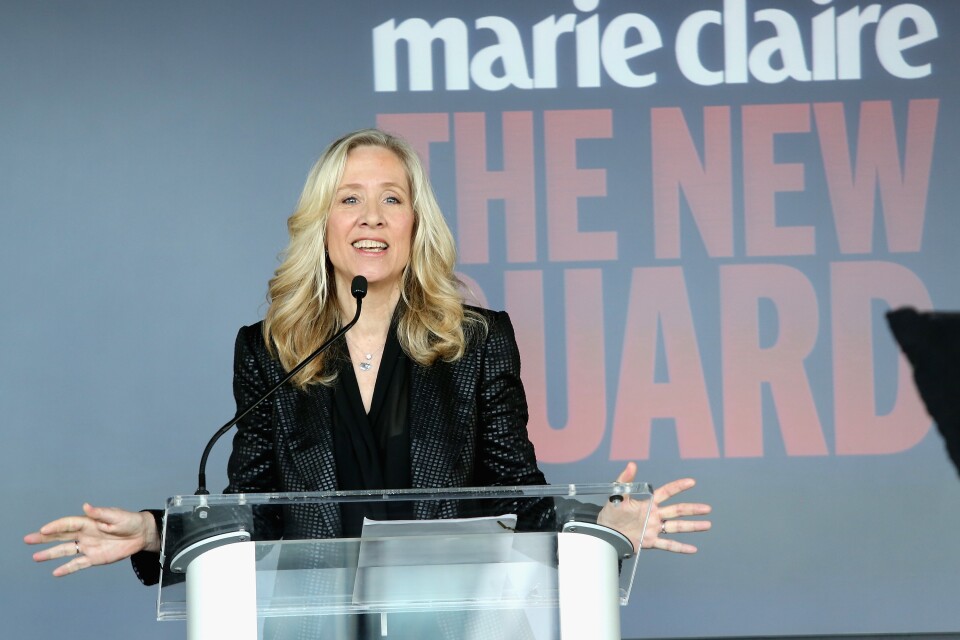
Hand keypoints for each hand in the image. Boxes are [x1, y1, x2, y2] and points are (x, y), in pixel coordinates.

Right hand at [24, 503, 159, 576]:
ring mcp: (88, 547)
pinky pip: (78, 564)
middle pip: (61, 536)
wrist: (141, 535)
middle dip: (44, 538)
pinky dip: (67, 568)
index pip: (68, 524)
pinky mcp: (94, 558)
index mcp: (88, 522)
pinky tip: (55, 572)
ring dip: (51, 554)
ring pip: (66, 550)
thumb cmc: (129, 521)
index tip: (43, 529)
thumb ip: (101, 513)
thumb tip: (86, 506)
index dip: (55, 526)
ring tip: (35, 557)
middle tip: (28, 539)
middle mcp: (84, 534)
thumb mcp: (116, 516)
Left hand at [598, 462, 711, 552]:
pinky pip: (668, 545)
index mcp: (648, 503)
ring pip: (677, 527)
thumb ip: (625, 480)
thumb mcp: (617, 495)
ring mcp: (654, 529)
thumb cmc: (611, 512)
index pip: (666, 493)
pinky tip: (693, 549)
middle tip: (707, 508)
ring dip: (692, 526)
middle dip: (692, 509)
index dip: (678, 487)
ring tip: (707, 525)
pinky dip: (680, 547)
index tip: (691, 482)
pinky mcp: (651, 542)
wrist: (605, 531)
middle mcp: (655, 516)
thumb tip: (632, 465)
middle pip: (677, 511)